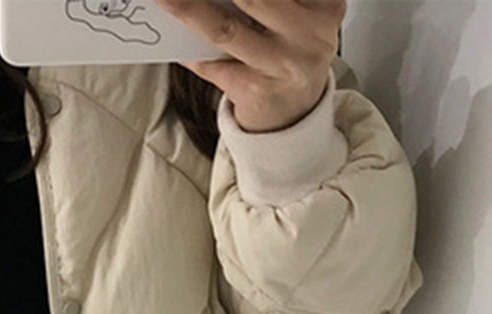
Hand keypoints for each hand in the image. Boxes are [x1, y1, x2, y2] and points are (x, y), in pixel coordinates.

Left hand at [154, 0, 345, 132]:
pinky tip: (175, 41)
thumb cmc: (289, 55)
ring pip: (226, 28)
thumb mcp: (297, 18)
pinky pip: (211, 65)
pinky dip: (190, 51)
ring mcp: (281, 64)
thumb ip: (267, 4)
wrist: (295, 115)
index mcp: (324, 4)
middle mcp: (309, 32)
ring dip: (190, 10)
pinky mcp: (255, 90)